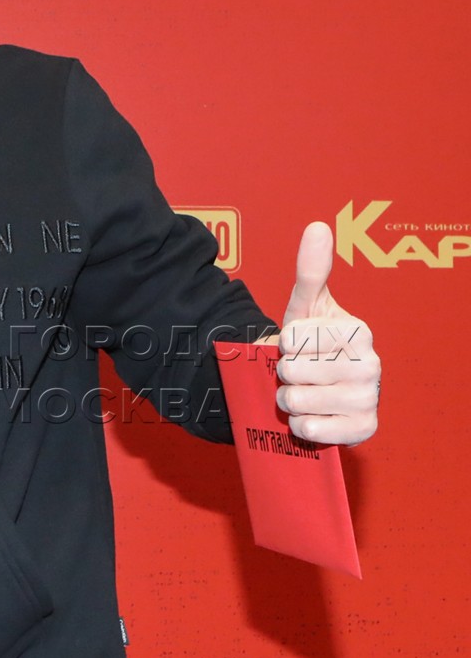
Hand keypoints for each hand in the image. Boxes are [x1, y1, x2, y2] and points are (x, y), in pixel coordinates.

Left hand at [274, 222, 379, 444]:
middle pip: (291, 371)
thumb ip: (311, 270)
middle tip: (300, 372)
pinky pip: (309, 430)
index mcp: (359, 332)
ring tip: (305, 392)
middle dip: (284, 374)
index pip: (292, 340)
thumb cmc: (310, 346)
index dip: (284, 345)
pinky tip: (314, 416)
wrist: (318, 389)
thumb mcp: (306, 307)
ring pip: (296, 400)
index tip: (299, 346)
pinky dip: (301, 426)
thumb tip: (317, 227)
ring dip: (289, 400)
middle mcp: (371, 365)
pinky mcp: (361, 430)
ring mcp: (368, 399)